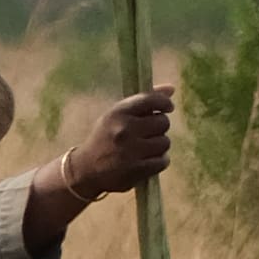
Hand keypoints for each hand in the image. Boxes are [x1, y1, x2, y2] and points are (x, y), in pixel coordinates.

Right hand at [22, 79, 176, 252]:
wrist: (86, 169)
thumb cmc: (105, 138)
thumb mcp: (117, 115)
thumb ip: (144, 101)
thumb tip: (171, 89)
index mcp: (118, 112)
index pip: (150, 100)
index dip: (164, 103)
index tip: (168, 108)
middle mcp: (124, 129)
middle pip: (163, 122)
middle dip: (159, 127)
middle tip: (148, 133)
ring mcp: (130, 150)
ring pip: (165, 143)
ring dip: (160, 146)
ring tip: (146, 148)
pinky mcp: (135, 169)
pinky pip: (162, 161)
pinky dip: (159, 161)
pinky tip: (148, 160)